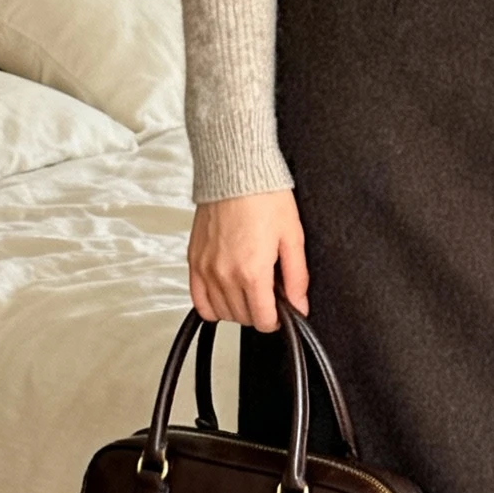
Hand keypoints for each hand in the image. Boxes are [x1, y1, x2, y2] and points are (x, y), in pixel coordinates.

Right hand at [188, 188, 308, 329]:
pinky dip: (211, 305)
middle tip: (269, 292)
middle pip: (243, 318)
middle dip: (259, 312)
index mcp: (252, 272)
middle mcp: (225, 275)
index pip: (263, 320)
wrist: (236, 172)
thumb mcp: (292, 238)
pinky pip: (198, 300)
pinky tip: (226, 293)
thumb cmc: (265, 197)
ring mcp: (206, 269)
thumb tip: (299, 306)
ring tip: (249, 288)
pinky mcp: (193, 260)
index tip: (281, 311)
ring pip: (221, 312)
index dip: (277, 320)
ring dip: (237, 309)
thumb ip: (297, 278)